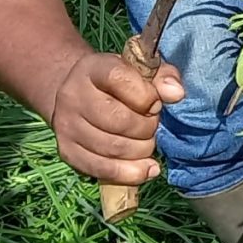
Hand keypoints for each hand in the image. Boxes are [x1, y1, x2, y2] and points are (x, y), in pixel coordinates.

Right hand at [48, 49, 185, 185]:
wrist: (79, 97)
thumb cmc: (119, 84)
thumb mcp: (140, 71)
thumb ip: (162, 77)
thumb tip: (176, 93)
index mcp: (92, 68)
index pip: (118, 79)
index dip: (145, 95)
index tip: (155, 103)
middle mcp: (73, 95)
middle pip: (118, 119)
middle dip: (147, 127)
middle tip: (152, 125)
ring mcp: (66, 125)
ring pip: (113, 148)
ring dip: (141, 150)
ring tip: (147, 143)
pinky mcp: (67, 152)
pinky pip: (102, 170)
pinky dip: (130, 173)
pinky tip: (147, 169)